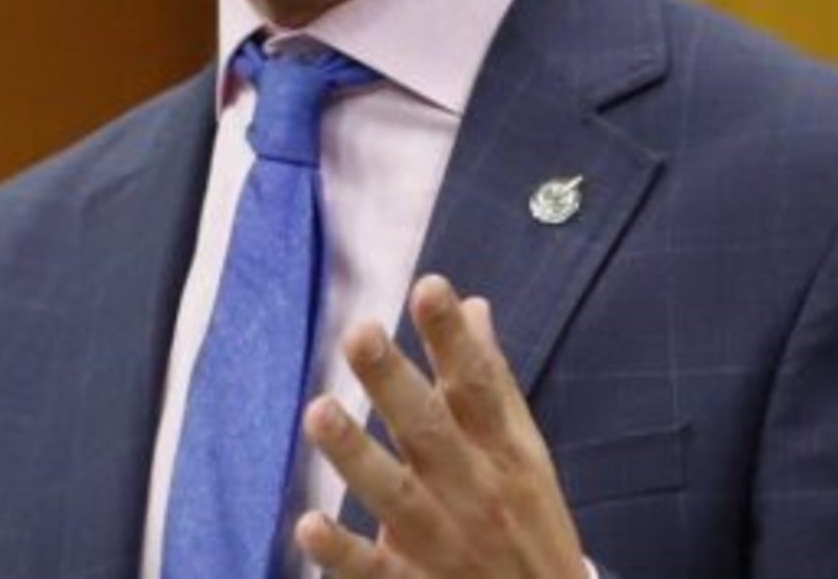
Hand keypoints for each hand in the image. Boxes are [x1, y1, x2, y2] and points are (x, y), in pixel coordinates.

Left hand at [294, 274, 584, 577]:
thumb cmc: (528, 522)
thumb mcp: (525, 451)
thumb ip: (493, 381)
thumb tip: (474, 306)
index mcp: (503, 452)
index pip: (478, 385)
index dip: (453, 337)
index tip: (430, 286)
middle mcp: (474, 491)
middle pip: (431, 431)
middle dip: (394, 381)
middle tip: (360, 332)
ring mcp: (443, 543)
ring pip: (396, 495)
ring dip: (356, 455)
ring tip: (319, 411)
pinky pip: (373, 571)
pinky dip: (341, 551)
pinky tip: (309, 523)